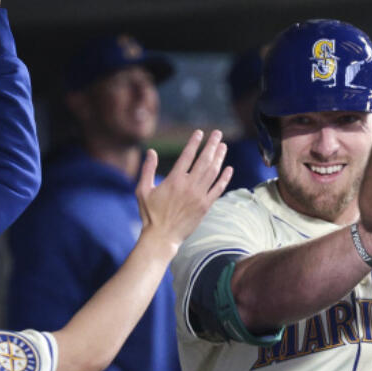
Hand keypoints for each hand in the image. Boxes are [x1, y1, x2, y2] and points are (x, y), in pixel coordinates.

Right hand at [136, 130, 231, 254]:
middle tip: (217, 134)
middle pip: (204, 160)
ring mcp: (199, 196)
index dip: (195, 142)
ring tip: (223, 146)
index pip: (188, 155)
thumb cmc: (150, 214)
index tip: (200, 133)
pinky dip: (224, 178)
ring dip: (219, 157)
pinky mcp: (206, 206)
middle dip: (212, 145)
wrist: (162, 237)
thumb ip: (147, 169)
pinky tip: (228, 168)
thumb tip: (151, 151)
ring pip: (213, 172)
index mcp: (174, 180)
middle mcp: (189, 186)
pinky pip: (218, 189)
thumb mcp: (143, 190)